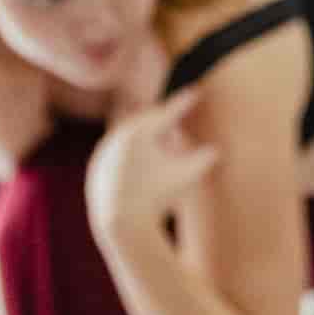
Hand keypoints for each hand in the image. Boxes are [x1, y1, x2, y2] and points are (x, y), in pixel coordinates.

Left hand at [86, 89, 221, 238]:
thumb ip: (204, 159)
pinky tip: (141, 157)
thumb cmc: (158, 197)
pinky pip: (116, 150)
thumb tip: (217, 150)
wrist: (122, 223)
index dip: (184, 102)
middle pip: (146, 120)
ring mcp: (104, 151)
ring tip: (161, 133)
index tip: (195, 92)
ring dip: (146, 132)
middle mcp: (119, 136)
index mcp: (142, 132)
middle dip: (163, 116)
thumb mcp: (188, 176)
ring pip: (129, 134)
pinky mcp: (97, 167)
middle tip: (177, 108)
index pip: (168, 112)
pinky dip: (131, 149)